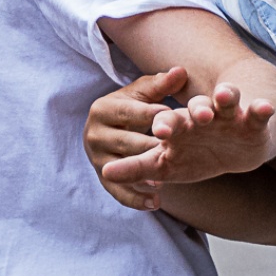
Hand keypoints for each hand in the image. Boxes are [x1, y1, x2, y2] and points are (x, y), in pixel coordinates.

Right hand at [84, 69, 183, 211]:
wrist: (111, 129)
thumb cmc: (133, 108)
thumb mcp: (143, 94)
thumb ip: (161, 84)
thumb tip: (180, 71)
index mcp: (103, 109)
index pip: (130, 112)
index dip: (153, 115)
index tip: (176, 119)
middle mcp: (94, 134)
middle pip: (126, 142)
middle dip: (149, 147)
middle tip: (174, 153)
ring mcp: (97, 159)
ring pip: (121, 169)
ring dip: (140, 176)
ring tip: (162, 182)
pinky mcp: (103, 179)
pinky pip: (118, 192)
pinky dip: (135, 199)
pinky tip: (155, 203)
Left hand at [101, 81, 275, 189]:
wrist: (231, 151)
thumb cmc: (192, 156)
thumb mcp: (164, 164)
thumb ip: (137, 167)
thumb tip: (105, 172)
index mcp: (179, 124)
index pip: (170, 122)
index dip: (167, 125)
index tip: (160, 130)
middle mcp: (202, 115)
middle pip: (197, 108)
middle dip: (196, 110)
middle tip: (198, 115)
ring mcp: (228, 116)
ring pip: (225, 101)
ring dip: (225, 97)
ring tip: (225, 95)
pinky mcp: (252, 121)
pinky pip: (258, 112)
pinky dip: (262, 109)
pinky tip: (265, 107)